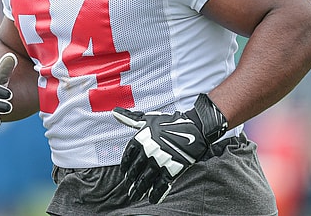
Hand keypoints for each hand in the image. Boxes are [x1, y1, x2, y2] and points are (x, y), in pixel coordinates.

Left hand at [113, 94, 227, 203]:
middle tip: (128, 186)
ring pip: (145, 180)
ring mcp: (160, 162)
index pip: (128, 156)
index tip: (124, 172)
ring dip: (139, 189)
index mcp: (141, 139)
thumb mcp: (148, 119)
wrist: (194, 128)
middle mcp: (148, 152)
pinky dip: (156, 194)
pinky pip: (161, 185)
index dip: (125, 166)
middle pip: (135, 170)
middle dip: (131, 180)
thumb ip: (130, 118)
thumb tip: (115, 112)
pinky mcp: (172, 170)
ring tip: (135, 195)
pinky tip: (152, 199)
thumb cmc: (170, 122)